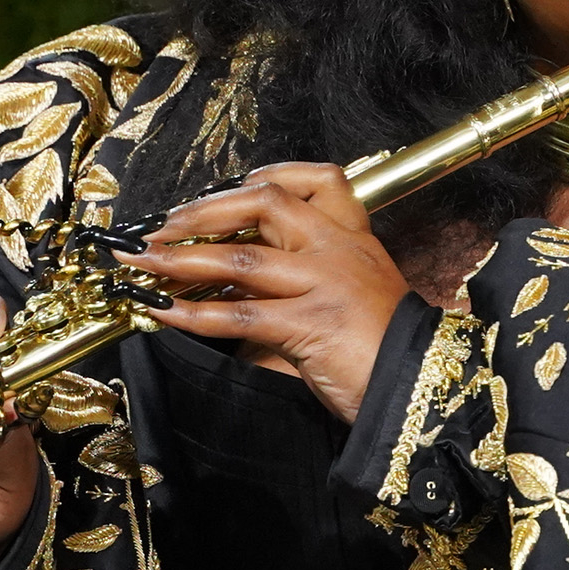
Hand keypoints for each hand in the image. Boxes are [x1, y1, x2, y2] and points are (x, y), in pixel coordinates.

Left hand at [132, 165, 411, 423]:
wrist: (426, 390)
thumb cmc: (389, 352)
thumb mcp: (354, 298)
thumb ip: (305, 283)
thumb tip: (236, 288)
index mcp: (355, 238)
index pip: (316, 180)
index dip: (264, 179)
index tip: (223, 194)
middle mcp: (339, 250)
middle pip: (265, 204)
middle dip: (204, 213)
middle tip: (162, 229)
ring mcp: (326, 284)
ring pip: (241, 259)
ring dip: (181, 260)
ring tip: (141, 265)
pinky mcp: (311, 324)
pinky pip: (240, 315)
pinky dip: (194, 314)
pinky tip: (162, 313)